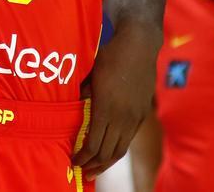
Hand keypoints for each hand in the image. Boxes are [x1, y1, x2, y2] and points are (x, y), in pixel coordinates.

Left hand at [72, 21, 161, 179]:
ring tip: (96, 169)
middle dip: (94, 165)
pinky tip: (111, 150)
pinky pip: (129, 137)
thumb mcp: (90, 73)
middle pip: (108, 152)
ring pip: (121, 148)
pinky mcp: (143, 111)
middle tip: (83, 172)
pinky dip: (118, 148)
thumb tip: (71, 110)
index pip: (94, 143)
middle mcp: (123, 116)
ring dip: (107, 161)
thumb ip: (82, 95)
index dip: (83, 157)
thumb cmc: (109, 53)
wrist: (139, 41)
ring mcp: (135, 115)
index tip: (73, 162)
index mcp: (107, 108)